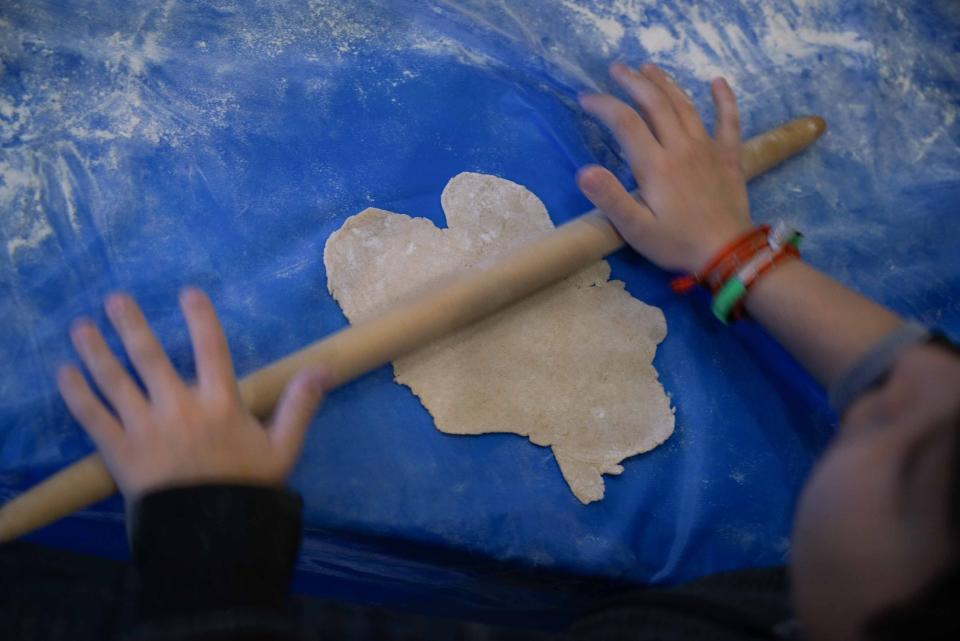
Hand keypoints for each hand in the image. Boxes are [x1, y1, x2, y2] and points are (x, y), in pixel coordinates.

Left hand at [56, 287, 329, 499]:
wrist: (211, 535)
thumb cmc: (248, 489)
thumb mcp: (284, 449)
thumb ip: (300, 405)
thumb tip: (324, 368)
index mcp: (220, 404)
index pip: (211, 348)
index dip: (200, 317)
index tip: (187, 292)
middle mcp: (179, 408)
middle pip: (150, 357)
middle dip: (130, 325)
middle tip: (115, 299)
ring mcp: (145, 429)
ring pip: (115, 381)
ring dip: (96, 351)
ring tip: (81, 327)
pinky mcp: (119, 452)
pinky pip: (93, 417)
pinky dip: (77, 394)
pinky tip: (64, 373)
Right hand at [577, 63, 751, 273]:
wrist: (728, 253)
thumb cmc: (676, 243)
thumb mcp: (636, 229)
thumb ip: (610, 198)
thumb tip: (584, 171)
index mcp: (656, 165)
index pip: (625, 123)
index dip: (604, 105)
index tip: (586, 98)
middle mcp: (681, 148)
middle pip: (655, 104)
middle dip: (633, 82)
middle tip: (616, 69)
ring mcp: (708, 149)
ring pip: (685, 106)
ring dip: (666, 83)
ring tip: (649, 68)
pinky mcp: (729, 156)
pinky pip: (729, 120)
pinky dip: (724, 99)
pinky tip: (717, 82)